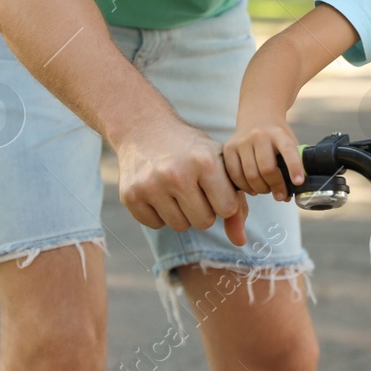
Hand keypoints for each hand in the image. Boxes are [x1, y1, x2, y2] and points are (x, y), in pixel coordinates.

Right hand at [115, 117, 247, 245]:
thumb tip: (239, 241)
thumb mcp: (217, 163)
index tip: (213, 187)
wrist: (144, 128)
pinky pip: (156, 225)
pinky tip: (157, 190)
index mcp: (204, 161)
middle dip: (202, 209)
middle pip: (203, 222)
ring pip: (179, 226)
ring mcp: (150, 185)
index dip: (222, 201)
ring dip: (180, 212)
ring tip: (174, 188)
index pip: (227, 209)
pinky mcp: (130, 196)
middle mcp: (176, 173)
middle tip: (192, 187)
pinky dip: (158, 213)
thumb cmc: (189, 149)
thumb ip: (236, 202)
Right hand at [224, 116, 303, 202]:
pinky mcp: (228, 148)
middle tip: (279, 194)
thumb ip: (292, 164)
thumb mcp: (288, 142)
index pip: (288, 150)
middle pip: (267, 169)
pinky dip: (245, 187)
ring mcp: (242, 141)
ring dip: (260, 189)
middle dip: (275, 187)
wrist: (256, 116)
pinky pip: (235, 175)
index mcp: (278, 133)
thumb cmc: (275, 136)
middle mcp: (259, 135)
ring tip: (266, 189)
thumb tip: (288, 196)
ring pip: (250, 175)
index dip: (294, 167)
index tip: (298, 182)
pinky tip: (252, 188)